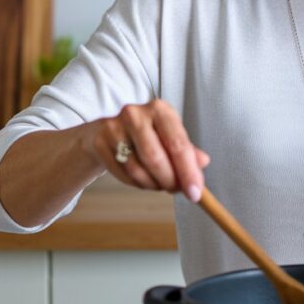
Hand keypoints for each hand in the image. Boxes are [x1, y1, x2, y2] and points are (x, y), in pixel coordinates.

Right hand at [84, 99, 209, 200]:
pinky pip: (123, 174)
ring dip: (153, 184)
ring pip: (138, 169)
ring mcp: (114, 127)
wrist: (106, 132)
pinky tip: (142, 179)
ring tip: (159, 183)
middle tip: (175, 190)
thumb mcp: (170, 137)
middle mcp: (136, 114)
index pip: (178, 143)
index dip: (188, 171)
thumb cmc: (146, 135)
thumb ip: (188, 151)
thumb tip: (203, 162)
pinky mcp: (100, 142)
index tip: (196, 193)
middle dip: (169, 181)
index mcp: (159, 109)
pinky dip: (137, 183)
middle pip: (155, 158)